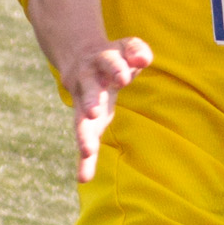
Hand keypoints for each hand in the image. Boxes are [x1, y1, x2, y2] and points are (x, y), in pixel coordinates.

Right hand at [67, 37, 152, 182]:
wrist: (79, 58)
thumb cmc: (112, 55)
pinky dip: (83, 160)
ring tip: (86, 151)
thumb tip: (144, 59)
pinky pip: (84, 140)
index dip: (117, 69)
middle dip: (90, 101)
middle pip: (88, 92)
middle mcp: (87, 83)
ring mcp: (83, 103)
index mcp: (101, 61)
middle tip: (93, 112)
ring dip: (83, 134)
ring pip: (80, 120)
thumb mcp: (125, 47)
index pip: (109, 62)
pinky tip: (83, 177)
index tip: (124, 77)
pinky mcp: (84, 121)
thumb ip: (137, 51)